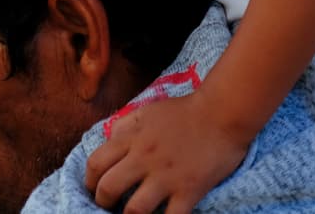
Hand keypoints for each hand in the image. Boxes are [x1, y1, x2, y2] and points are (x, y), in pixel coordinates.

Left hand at [84, 91, 251, 213]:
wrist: (225, 111)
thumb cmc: (187, 110)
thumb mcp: (150, 110)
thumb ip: (126, 125)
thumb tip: (109, 141)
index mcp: (133, 138)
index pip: (95, 163)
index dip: (89, 180)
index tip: (95, 187)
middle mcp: (145, 158)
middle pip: (108, 189)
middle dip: (103, 202)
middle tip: (111, 205)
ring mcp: (167, 176)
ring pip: (134, 210)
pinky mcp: (190, 189)